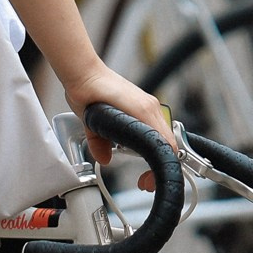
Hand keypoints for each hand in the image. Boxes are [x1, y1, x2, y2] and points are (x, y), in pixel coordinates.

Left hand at [62, 61, 177, 188]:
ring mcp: (149, 104)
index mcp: (142, 110)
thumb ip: (98, 143)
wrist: (84, 72)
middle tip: (145, 180)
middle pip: (168, 141)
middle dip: (160, 162)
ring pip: (163, 134)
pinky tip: (139, 149)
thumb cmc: (87, 90)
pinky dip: (151, 140)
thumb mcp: (90, 122)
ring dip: (156, 152)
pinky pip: (156, 126)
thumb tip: (105, 159)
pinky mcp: (144, 103)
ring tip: (144, 168)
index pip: (165, 143)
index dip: (160, 165)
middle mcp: (150, 106)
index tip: (147, 178)